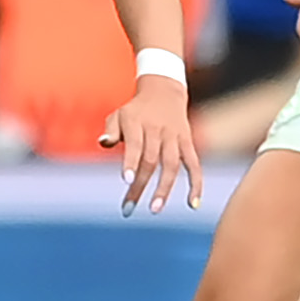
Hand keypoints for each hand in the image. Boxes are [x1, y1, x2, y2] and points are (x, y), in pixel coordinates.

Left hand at [98, 76, 202, 215]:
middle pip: (151, 160)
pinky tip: (193, 204)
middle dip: (140, 185)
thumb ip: (111, 129)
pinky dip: (196, 184)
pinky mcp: (188, 142)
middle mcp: (158, 129)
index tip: (127, 181)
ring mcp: (175, 136)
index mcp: (137, 122)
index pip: (135, 144)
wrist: (164, 91)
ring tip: (154, 209)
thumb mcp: (119, 114)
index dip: (131, 162)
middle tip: (128, 209)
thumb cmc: (135, 111)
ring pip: (172, 164)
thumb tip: (103, 142)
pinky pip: (194, 164)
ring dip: (164, 188)